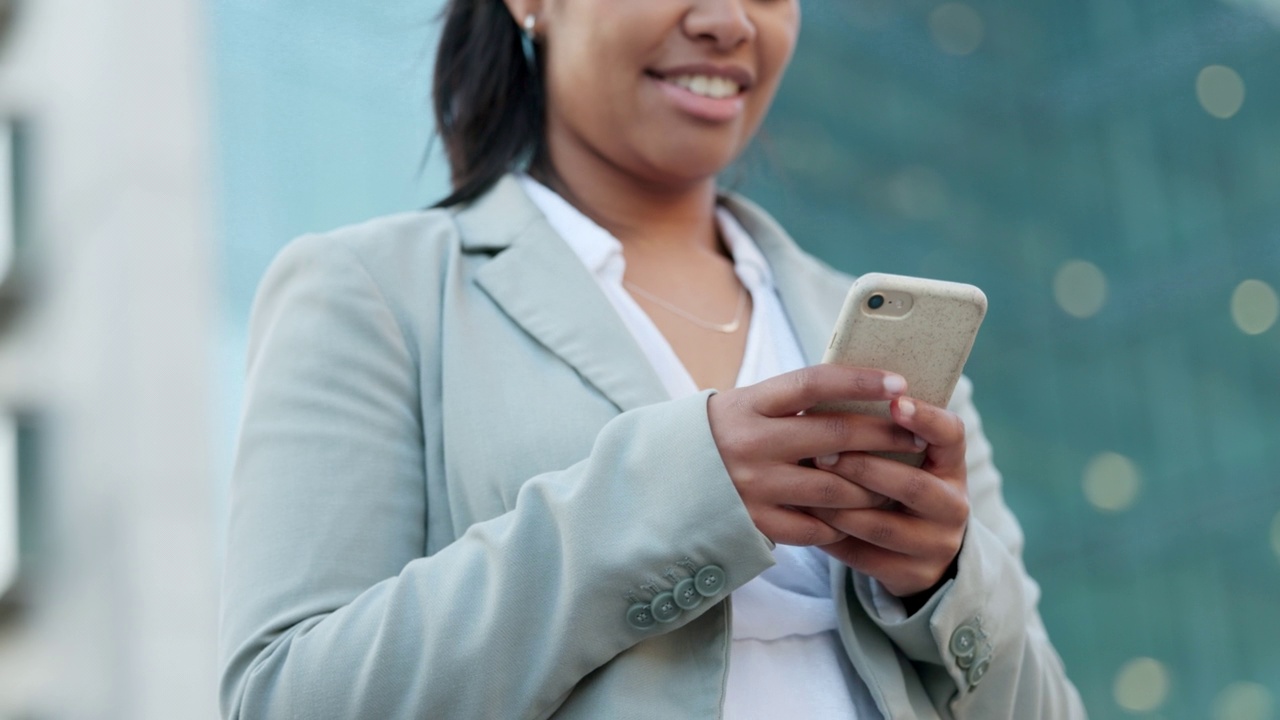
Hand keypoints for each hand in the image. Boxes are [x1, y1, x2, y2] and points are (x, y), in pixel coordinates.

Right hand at [707, 365, 925, 546]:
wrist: (666, 480)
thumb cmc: (725, 434)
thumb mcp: (749, 406)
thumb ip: (794, 402)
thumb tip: (865, 391)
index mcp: (750, 404)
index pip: (813, 384)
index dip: (860, 381)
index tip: (899, 382)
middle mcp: (750, 443)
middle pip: (834, 436)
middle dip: (884, 435)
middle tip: (914, 436)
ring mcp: (752, 486)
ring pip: (834, 488)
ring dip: (871, 486)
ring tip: (893, 482)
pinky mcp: (754, 522)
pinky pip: (815, 527)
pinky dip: (841, 521)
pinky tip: (855, 514)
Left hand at [810, 396, 969, 598]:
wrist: (919, 551)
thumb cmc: (896, 483)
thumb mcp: (904, 457)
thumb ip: (882, 431)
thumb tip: (831, 391)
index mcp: (952, 465)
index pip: (951, 435)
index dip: (926, 418)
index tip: (897, 400)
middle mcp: (953, 505)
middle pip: (912, 485)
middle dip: (864, 467)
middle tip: (822, 453)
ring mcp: (936, 544)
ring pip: (882, 526)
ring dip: (839, 505)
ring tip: (805, 487)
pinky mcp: (911, 575)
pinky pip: (863, 557)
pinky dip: (830, 536)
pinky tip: (805, 519)